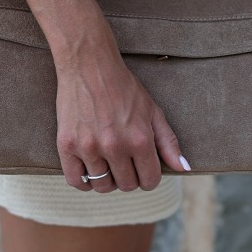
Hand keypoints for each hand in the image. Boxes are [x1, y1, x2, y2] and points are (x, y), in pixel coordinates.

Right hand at [54, 13, 190, 193]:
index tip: (143, 168)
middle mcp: (115, 146)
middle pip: (127, 185)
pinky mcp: (67, 145)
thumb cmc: (124, 87)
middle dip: (129, 177)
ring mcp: (89, 147)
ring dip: (108, 179)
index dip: (149, 177)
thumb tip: (184, 168)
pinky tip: (89, 170)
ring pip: (102, 186)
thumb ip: (169, 142)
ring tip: (107, 163)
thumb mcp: (152, 110)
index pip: (150, 180)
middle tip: (125, 161)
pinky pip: (76, 181)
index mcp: (139, 139)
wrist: (89, 65)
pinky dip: (84, 181)